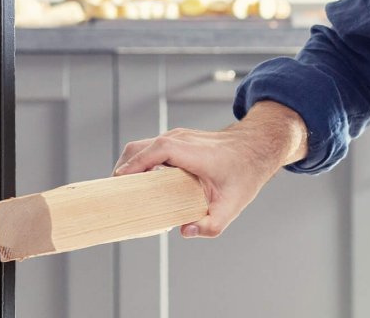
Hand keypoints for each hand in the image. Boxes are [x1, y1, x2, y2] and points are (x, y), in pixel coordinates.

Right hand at [112, 101, 307, 237]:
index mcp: (194, 153)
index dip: (136, 164)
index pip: (158, 151)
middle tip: (114, 194)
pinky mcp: (175, 141)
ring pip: (141, 146)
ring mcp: (177, 137)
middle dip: (123, 168)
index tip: (120, 180)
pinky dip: (137, 163)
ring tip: (122, 191)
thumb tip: (184, 231)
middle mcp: (181, 140)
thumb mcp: (233, 205)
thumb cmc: (244, 173)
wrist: (256, 147)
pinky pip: (149, 148)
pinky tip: (137, 183)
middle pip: (140, 147)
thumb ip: (211, 224)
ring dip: (129, 166)